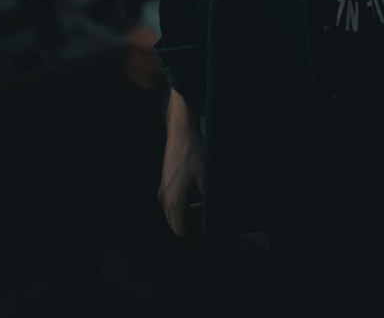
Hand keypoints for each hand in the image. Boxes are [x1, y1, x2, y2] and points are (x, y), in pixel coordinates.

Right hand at [157, 123, 204, 245]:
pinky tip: (199, 210)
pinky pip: (173, 209)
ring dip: (189, 227)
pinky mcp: (165, 186)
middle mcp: (165, 200)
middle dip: (194, 239)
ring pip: (175, 219)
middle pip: (177, 229)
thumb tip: (220, 221)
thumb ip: (211, 203)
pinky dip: (185, 215)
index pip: (183, 233)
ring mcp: (163, 193)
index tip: (210, 252)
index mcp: (174, 201)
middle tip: (210, 245)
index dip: (197, 245)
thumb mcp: (207, 180)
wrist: (181, 131)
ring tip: (206, 230)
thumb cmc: (195, 153)